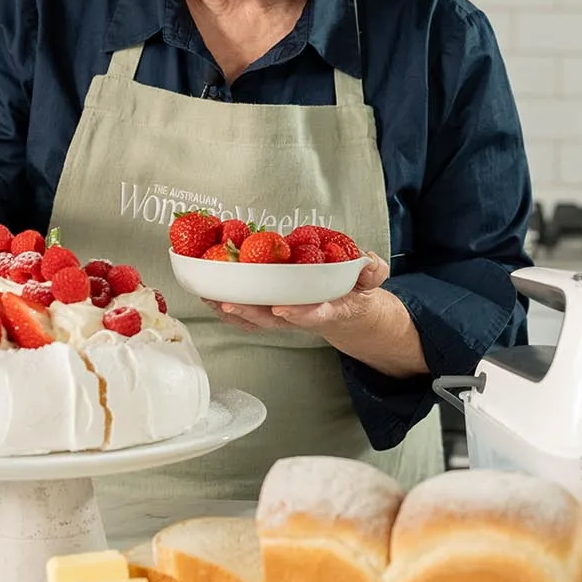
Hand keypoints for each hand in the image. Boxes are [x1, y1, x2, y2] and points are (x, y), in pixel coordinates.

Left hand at [205, 253, 390, 338]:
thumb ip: (373, 272)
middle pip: (272, 321)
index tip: (282, 308)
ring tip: (208, 296)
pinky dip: (227, 306)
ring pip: (254, 319)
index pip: (314, 315)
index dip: (299, 313)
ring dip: (231, 310)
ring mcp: (284, 317)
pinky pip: (247, 314)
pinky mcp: (271, 313)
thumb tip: (369, 260)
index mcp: (327, 310)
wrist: (345, 313)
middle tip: (228, 303)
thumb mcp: (370, 283)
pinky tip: (209, 294)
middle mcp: (300, 317)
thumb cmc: (352, 294)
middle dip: (250, 313)